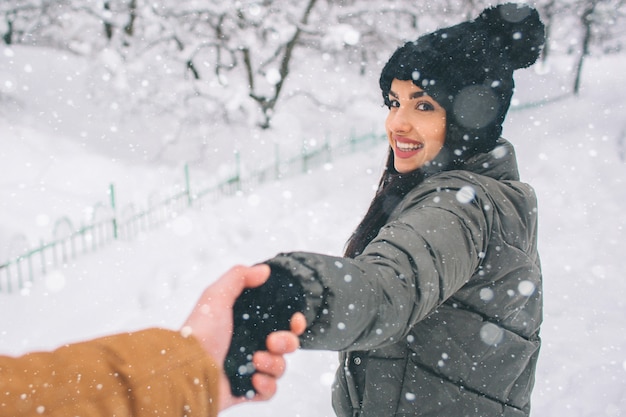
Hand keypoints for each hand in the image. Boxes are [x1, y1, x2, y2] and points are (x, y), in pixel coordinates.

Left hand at [181, 264, 305, 410]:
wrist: (188, 368)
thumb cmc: (200, 332)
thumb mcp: (216, 296)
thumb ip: (239, 277)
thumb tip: (264, 270)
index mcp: (247, 324)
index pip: (281, 322)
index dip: (294, 322)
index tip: (295, 321)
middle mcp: (251, 345)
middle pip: (287, 344)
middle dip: (287, 342)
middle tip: (271, 341)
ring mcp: (250, 368)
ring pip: (280, 367)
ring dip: (274, 364)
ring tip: (255, 361)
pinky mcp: (247, 389)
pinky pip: (270, 390)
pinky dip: (266, 386)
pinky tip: (254, 379)